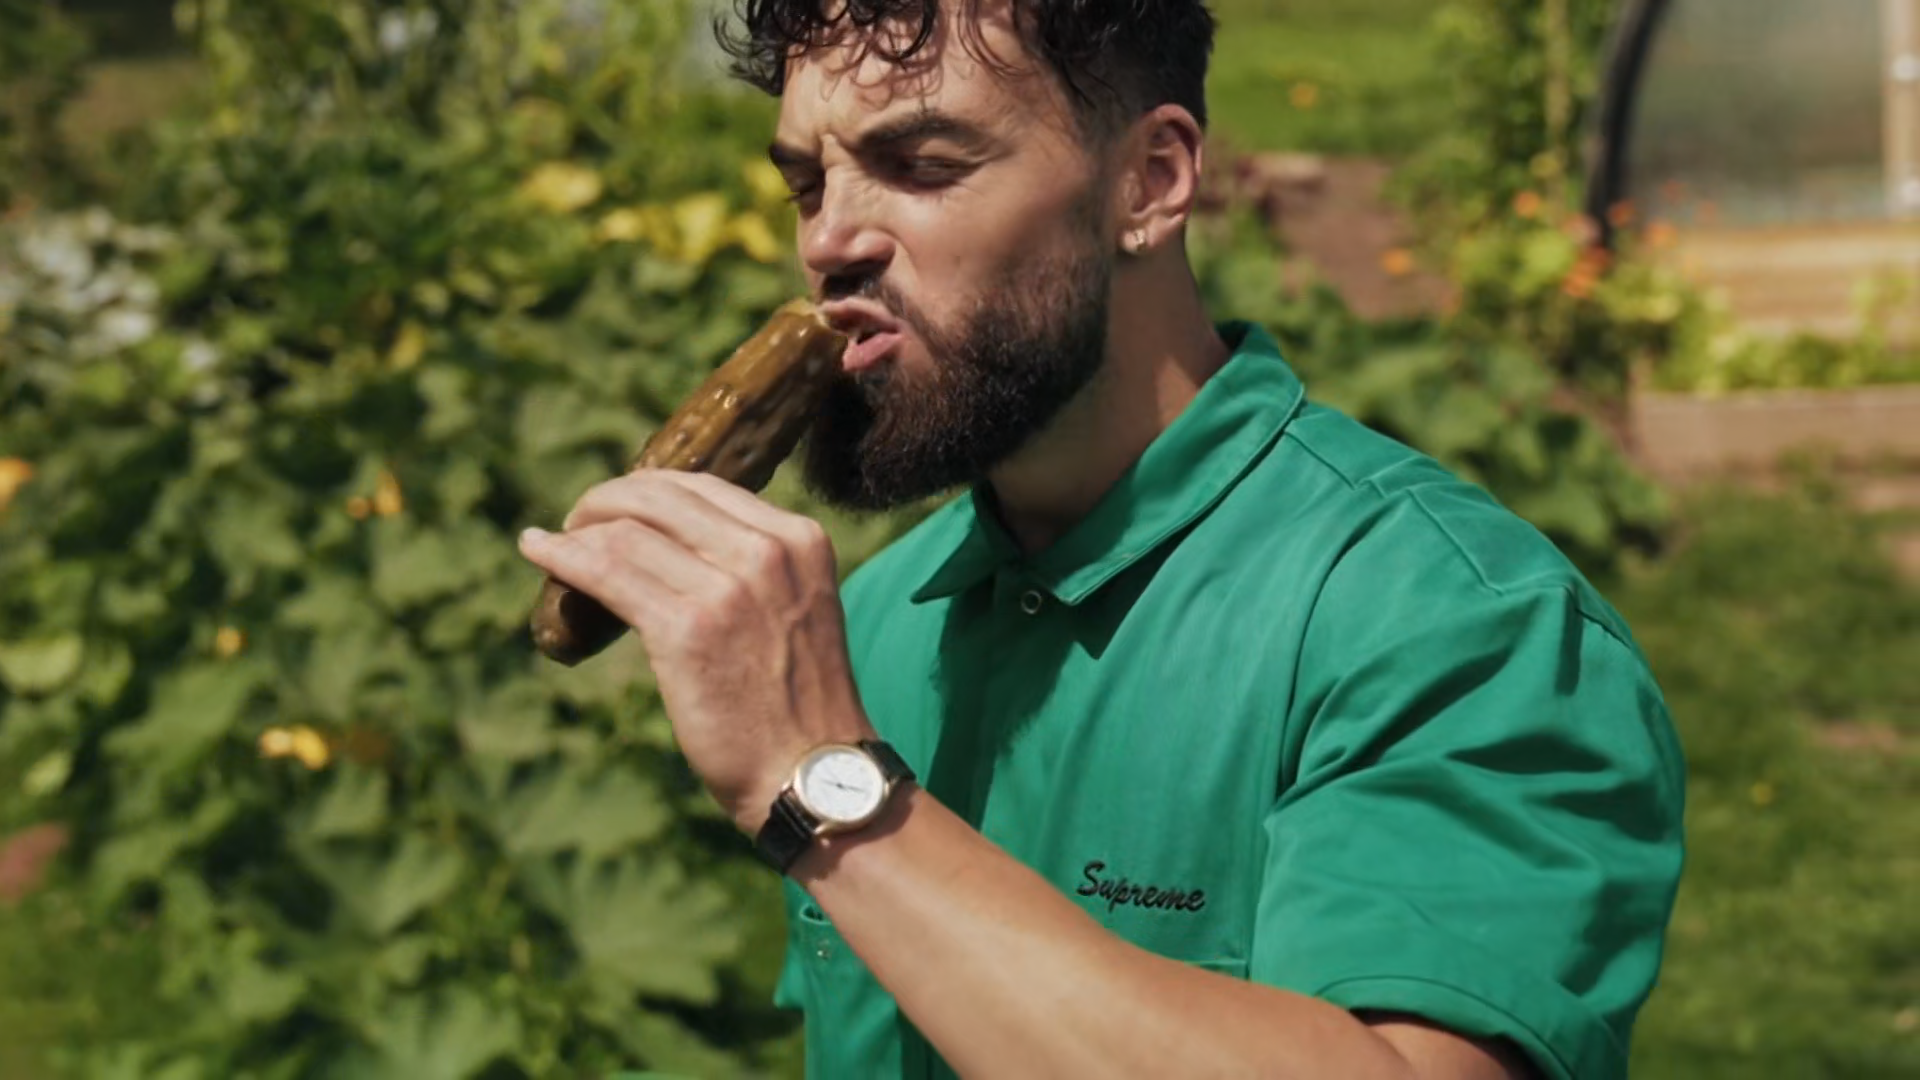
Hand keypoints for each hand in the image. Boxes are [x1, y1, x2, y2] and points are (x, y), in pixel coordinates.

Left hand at [517, 470, 875, 833]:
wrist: (813, 774)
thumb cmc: (798, 706)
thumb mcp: (795, 611)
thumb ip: (755, 571)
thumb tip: (674, 546)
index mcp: (799, 539)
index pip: (705, 487)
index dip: (648, 491)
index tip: (618, 509)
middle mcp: (768, 552)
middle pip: (661, 496)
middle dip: (607, 501)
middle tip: (578, 522)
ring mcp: (728, 588)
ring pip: (627, 532)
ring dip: (578, 532)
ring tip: (556, 545)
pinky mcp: (686, 629)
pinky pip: (606, 572)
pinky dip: (562, 556)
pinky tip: (537, 551)